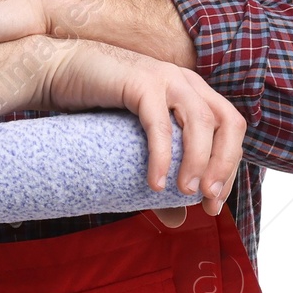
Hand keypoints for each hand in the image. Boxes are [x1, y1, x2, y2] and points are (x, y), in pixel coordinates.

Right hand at [37, 40, 245, 214]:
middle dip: (224, 165)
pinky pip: (159, 125)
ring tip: (185, 193)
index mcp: (195, 93)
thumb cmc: (99, 109)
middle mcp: (187, 82)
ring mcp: (166, 78)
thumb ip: (160, 175)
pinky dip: (162, 157)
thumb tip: (178, 221)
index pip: (231, 130)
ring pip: (201, 122)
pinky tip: (155, 183)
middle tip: (209, 199)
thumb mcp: (136, 145)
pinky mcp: (141, 82)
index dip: (230, 168)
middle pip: (228, 123)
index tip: (213, 204)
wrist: (61, 71)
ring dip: (199, 162)